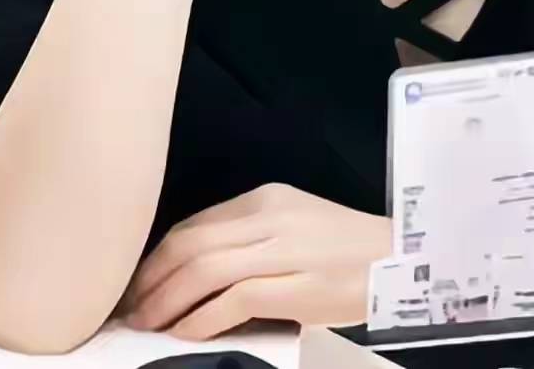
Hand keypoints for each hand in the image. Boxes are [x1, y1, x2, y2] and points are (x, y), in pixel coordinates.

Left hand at [115, 183, 391, 339]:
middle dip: (152, 279)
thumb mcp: (293, 226)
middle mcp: (271, 217)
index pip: (195, 224)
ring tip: (147, 326)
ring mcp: (286, 250)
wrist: (404, 261)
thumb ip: (248, 239)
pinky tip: (184, 334)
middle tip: (129, 309)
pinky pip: (235, 299)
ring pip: (206, 269)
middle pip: (192, 244)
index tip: (135, 283)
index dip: (157, 256)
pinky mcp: (300, 287)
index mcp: (265, 199)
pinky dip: (201, 319)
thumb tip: (191, 271)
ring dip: (167, 302)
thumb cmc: (345, 251)